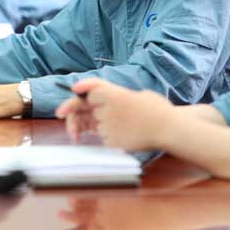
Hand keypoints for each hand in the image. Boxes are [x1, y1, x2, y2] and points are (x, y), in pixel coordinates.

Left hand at [55, 78, 173, 150]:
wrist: (169, 129)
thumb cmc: (157, 110)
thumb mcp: (138, 95)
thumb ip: (117, 97)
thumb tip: (99, 102)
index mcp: (116, 93)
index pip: (91, 89)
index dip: (82, 88)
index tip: (73, 90)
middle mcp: (108, 108)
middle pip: (83, 107)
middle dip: (70, 112)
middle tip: (60, 115)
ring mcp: (109, 126)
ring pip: (95, 125)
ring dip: (100, 125)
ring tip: (124, 125)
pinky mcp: (111, 141)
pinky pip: (103, 138)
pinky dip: (110, 137)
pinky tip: (127, 135)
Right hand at [59, 197, 176, 229]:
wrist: (171, 205)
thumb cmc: (158, 225)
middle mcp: (106, 220)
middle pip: (83, 219)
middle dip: (71, 217)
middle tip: (61, 215)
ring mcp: (107, 203)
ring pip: (85, 203)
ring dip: (75, 203)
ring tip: (68, 202)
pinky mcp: (111, 187)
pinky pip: (94, 189)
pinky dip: (85, 189)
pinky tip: (80, 188)